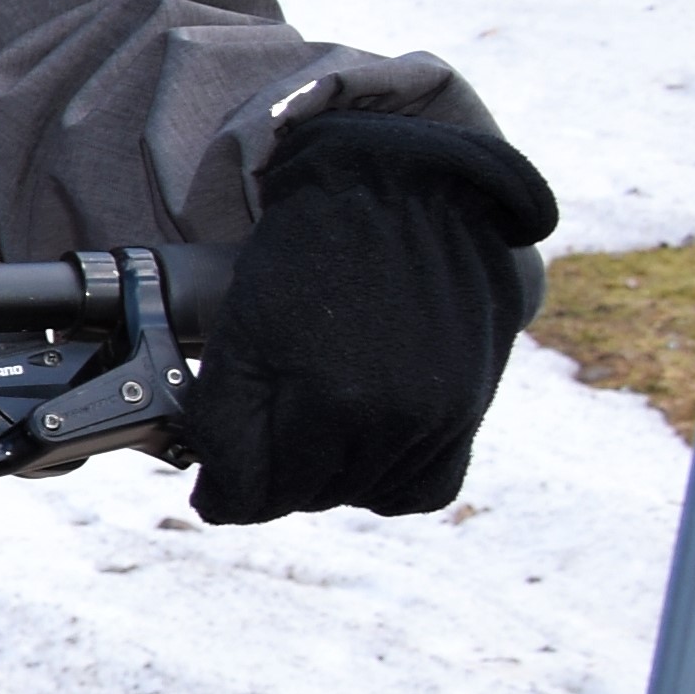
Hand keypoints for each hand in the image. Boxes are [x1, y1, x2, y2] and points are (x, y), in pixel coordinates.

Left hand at [188, 112, 556, 524]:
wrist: (401, 192)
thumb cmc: (307, 255)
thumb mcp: (242, 335)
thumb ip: (224, 424)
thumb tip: (221, 502)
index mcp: (334, 402)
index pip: (264, 493)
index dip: (230, 490)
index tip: (218, 480)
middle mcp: (399, 420)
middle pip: (315, 495)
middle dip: (278, 476)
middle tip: (261, 438)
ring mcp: (445, 416)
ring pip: (369, 493)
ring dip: (333, 475)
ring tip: (311, 427)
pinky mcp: (475, 405)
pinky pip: (430, 483)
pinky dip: (391, 475)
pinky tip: (364, 443)